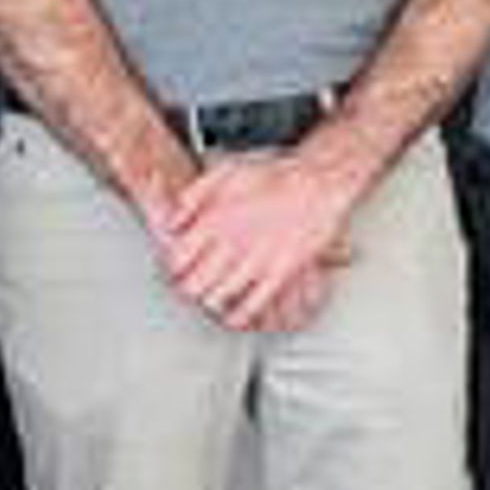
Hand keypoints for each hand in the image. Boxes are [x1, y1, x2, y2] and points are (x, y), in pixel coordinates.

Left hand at [154, 143, 361, 331]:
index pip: (177, 259)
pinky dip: (238, 317)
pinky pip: (251, 306)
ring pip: (216, 300)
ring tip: (212, 299)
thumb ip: (193, 196)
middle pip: (192, 286)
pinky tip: (234, 316)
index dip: (173, 269)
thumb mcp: (225, 172)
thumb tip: (172, 222)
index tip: (178, 270)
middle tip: (193, 288)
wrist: (318, 182)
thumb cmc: (275, 175)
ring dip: (210, 303)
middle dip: (188, 290)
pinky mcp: (279, 274)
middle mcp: (231, 243)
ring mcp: (256, 261)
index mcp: (214, 220)